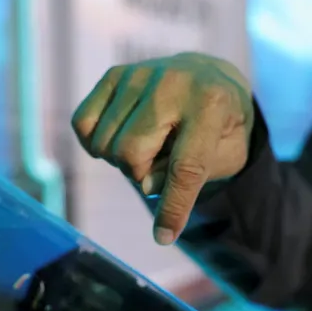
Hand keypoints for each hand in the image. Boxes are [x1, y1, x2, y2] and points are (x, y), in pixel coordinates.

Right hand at [71, 52, 253, 243]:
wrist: (211, 77)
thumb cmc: (221, 126)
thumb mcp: (227, 155)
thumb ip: (195, 176)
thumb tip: (147, 186)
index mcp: (211, 105)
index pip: (185, 166)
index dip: (173, 206)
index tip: (163, 236)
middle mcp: (172, 83)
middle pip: (130, 154)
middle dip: (141, 175)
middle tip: (159, 166)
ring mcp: (139, 74)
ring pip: (105, 144)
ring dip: (123, 160)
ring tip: (148, 146)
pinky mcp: (115, 74)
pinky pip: (83, 124)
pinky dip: (95, 144)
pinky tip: (119, 139)